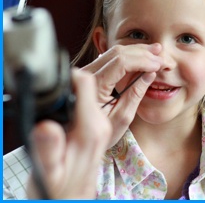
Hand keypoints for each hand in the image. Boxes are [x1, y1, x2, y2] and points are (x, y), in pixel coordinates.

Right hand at [27, 69, 111, 198]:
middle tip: (60, 71)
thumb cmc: (58, 189)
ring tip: (65, 79)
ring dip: (80, 80)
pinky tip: (70, 92)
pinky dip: (81, 90)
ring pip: (96, 88)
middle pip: (95, 82)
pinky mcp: (96, 125)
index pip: (87, 85)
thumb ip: (48, 149)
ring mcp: (100, 123)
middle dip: (78, 72)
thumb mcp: (47, 172)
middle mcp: (100, 122)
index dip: (72, 73)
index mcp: (90, 128)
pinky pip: (93, 98)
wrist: (71, 197)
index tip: (58, 73)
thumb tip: (46, 126)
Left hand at [82, 43, 162, 147]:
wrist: (80, 135)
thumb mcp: (122, 118)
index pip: (120, 63)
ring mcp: (87, 71)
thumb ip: (135, 94)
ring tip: (155, 51)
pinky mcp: (90, 71)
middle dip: (142, 52)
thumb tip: (150, 74)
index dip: (142, 60)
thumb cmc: (101, 133)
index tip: (158, 64)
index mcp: (95, 86)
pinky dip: (128, 55)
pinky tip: (142, 55)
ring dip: (136, 51)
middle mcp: (87, 74)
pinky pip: (110, 57)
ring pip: (114, 52)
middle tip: (160, 55)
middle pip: (117, 53)